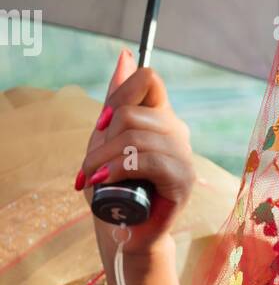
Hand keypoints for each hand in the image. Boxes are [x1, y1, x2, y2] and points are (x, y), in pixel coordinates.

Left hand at [77, 47, 196, 255]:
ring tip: (92, 179)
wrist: (124, 228)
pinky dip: (121, 169)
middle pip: (134, 111)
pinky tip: (107, 182)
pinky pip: (150, 160)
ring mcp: (184, 155)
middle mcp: (177, 131)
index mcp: (161, 116)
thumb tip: (124, 56)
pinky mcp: (183, 179)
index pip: (148, 79)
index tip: (102, 125)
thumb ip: (118, 98)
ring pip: (137, 137)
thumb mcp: (107, 137)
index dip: (119, 96)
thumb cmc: (115, 185)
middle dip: (102, 139)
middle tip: (88, 167)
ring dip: (104, 159)